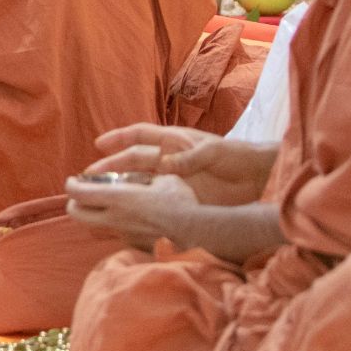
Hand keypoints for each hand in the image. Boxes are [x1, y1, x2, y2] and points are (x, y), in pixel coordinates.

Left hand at [64, 172, 200, 250]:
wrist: (197, 233)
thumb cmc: (180, 201)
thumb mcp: (163, 179)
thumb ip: (144, 176)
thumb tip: (137, 175)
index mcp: (118, 198)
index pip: (78, 193)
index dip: (71, 185)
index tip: (73, 180)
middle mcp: (114, 219)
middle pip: (76, 214)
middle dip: (74, 203)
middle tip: (82, 195)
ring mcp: (122, 235)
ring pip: (95, 226)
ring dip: (94, 215)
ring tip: (106, 206)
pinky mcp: (133, 246)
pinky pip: (116, 234)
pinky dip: (116, 225)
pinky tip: (130, 219)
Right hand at [85, 123, 271, 206]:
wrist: (261, 179)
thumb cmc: (238, 157)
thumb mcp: (215, 152)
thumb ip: (189, 157)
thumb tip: (165, 163)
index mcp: (173, 142)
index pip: (139, 136)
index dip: (118, 138)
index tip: (99, 145)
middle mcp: (168, 160)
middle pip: (132, 162)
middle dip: (110, 168)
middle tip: (89, 178)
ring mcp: (173, 180)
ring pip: (139, 183)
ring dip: (120, 188)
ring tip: (99, 198)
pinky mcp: (181, 199)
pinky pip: (154, 201)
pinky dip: (139, 206)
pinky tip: (126, 214)